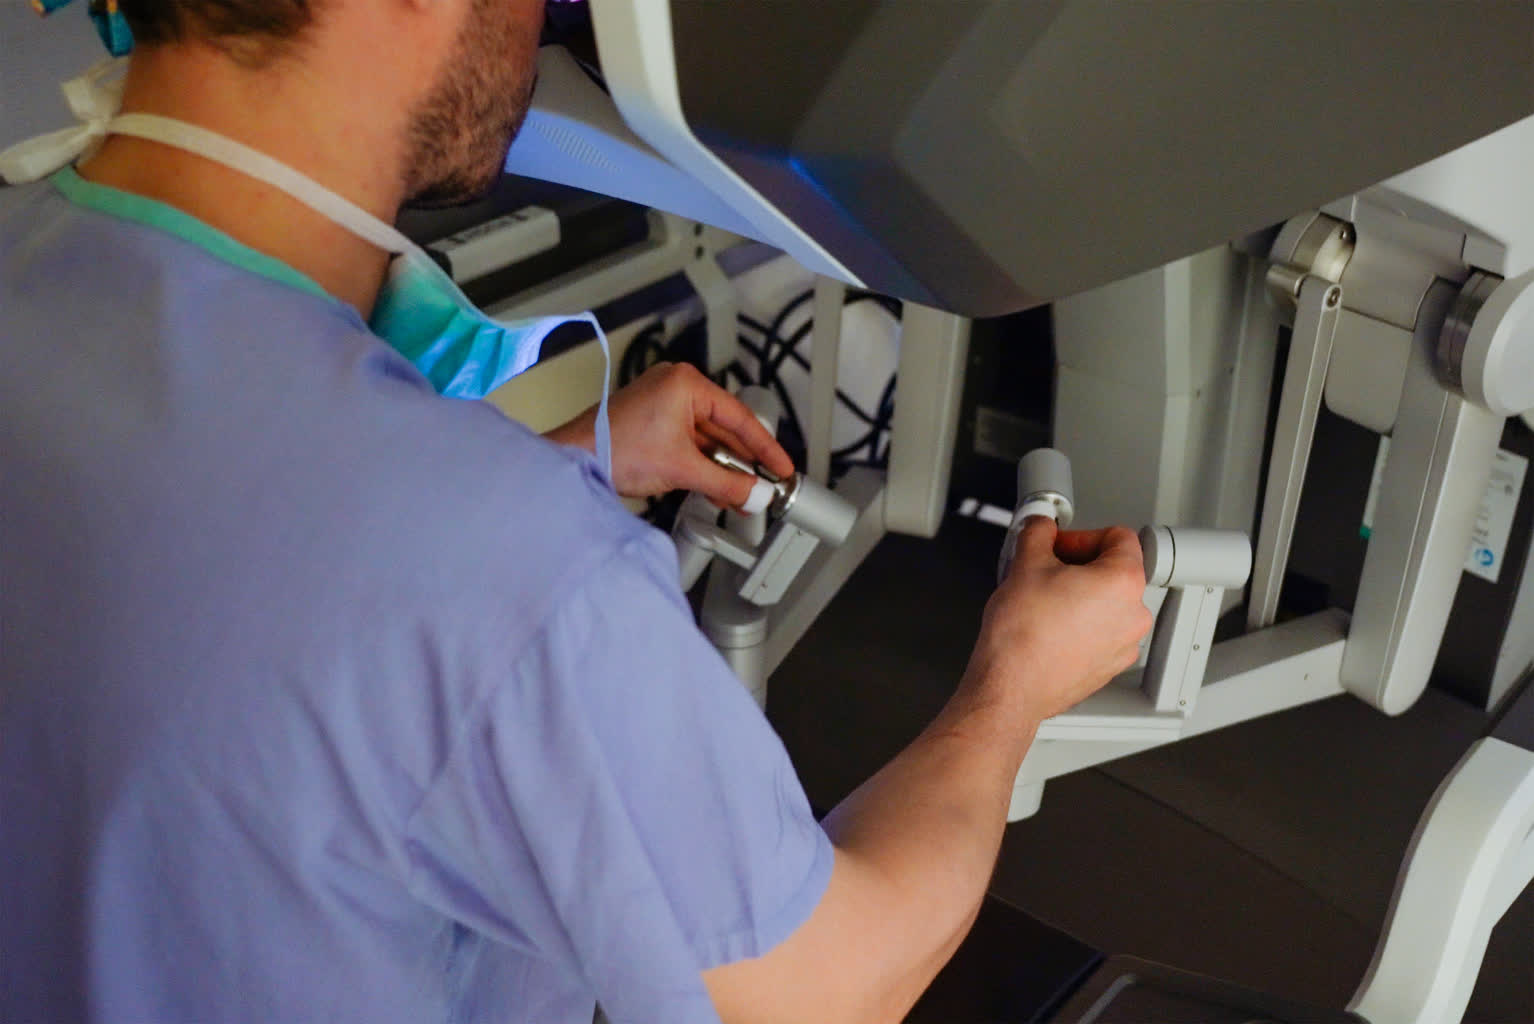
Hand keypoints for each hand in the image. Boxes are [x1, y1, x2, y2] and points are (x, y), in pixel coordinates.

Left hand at [546, 362, 794, 505]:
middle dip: (743, 461)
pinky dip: (702, 464)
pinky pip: (688, 442)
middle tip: (765, 484)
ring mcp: (662, 403)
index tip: (782, 468)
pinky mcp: (651, 421)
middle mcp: (675, 387)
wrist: (573, 461)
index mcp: (686, 384)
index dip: (765, 447)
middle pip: (724, 427)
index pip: (739, 417)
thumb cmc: (615, 450)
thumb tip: (756, 494)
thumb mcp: (682, 469)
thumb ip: (727, 483)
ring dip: (722, 466)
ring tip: (742, 493)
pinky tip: (716, 486)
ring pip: (706, 438)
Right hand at [964, 518, 1152, 728]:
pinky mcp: (1109, 666)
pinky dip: (1080, 624)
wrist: (1011, 687)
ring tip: (1044, 601)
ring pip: (1107, 604)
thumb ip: (1038, 533)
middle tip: (1045, 569)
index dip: (1082, 535)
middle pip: (1114, 571)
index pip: (1119, 537)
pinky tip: (1049, 626)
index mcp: (1123, 582)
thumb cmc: (1022, 636)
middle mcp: (1133, 614)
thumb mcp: (1025, 564)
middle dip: (1079, 565)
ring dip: (1080, 595)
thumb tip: (1040, 527)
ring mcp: (1124, 644)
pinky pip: (1101, 632)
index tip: (1060, 544)